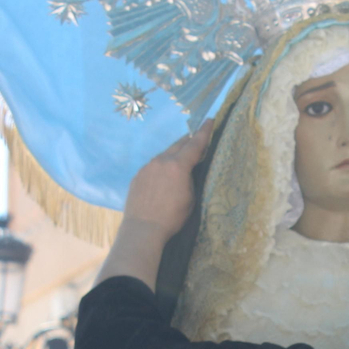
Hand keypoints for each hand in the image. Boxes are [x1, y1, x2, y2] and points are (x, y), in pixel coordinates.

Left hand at [124, 123, 213, 237]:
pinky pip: (154, 165)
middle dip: (189, 141)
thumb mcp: (190, 198)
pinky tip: (164, 177)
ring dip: (175, 154)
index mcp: (178, 165)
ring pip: (165, 154)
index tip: (210, 120)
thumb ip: (191, 179)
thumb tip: (189, 170)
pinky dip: (162, 166)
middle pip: (178, 144)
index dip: (204, 132)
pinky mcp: (138, 175)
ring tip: (181, 161)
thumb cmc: (172, 217)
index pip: (195, 144)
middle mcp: (161, 160)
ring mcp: (147, 167)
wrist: (142, 228)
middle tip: (198, 141)